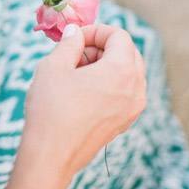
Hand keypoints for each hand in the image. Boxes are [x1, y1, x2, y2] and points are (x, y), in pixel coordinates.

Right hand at [21, 24, 146, 177]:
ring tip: (77, 74)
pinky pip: (126, 92)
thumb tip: (76, 32)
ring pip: (128, 72)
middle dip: (103, 47)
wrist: (51, 157)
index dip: (96, 31)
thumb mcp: (54, 67)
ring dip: (106, 65)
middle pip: (128, 52)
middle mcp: (136, 88)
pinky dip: (110, 84)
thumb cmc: (51, 109)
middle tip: (75, 55)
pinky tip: (84, 92)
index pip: (120, 36)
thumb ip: (69, 43)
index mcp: (123, 70)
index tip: (75, 38)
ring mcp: (134, 107)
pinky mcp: (126, 121)